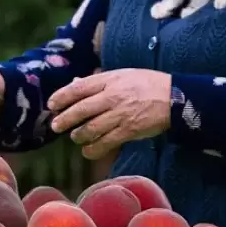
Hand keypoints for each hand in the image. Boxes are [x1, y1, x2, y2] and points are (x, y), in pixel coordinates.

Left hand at [47, 68, 171, 159]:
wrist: (173, 97)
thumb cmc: (146, 84)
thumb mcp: (121, 75)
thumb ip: (97, 81)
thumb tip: (74, 83)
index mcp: (110, 80)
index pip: (79, 88)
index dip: (62, 96)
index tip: (52, 104)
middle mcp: (113, 96)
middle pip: (81, 109)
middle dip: (65, 119)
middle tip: (56, 126)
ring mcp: (121, 114)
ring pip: (91, 128)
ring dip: (79, 135)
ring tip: (75, 137)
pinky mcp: (129, 130)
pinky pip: (106, 142)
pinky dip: (94, 149)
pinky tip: (88, 151)